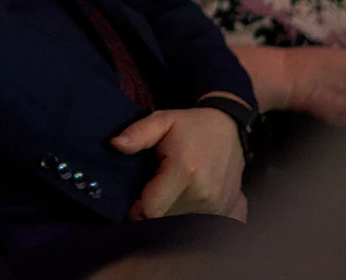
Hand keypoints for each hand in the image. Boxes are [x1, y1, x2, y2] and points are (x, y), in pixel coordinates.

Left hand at [111, 106, 245, 220]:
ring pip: (180, 223)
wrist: (230, 130)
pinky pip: (197, 224)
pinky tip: (182, 200)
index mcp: (184, 172)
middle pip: (164, 219)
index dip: (135, 210)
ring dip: (169, 213)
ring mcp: (217, 206)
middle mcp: (203, 194)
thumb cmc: (191, 125)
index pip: (151, 210)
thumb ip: (138, 133)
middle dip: (151, 210)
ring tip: (166, 192)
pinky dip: (186, 216)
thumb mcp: (162, 120)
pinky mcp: (225, 211)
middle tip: (148, 191)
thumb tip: (115, 145)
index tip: (130, 201)